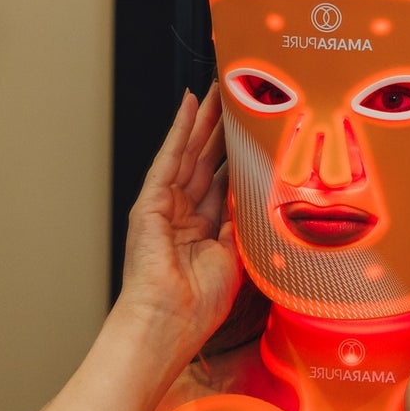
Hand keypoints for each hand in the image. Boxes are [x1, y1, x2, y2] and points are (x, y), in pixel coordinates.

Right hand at [117, 88, 242, 361]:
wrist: (169, 321)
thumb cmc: (198, 305)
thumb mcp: (236, 257)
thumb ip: (244, 223)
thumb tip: (259, 192)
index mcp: (203, 233)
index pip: (221, 183)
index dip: (236, 156)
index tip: (251, 130)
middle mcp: (182, 216)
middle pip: (205, 162)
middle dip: (220, 129)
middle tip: (236, 96)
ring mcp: (164, 207)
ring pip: (189, 153)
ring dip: (203, 120)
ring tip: (218, 89)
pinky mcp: (149, 202)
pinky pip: (168, 158)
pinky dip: (179, 129)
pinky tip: (189, 104)